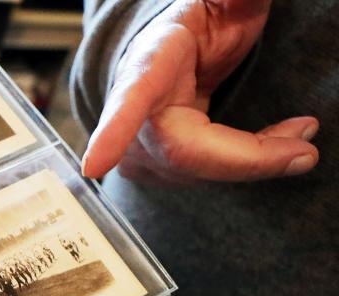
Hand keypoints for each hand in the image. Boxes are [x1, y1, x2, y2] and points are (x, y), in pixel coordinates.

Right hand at [82, 0, 318, 182]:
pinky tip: (276, 147)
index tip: (94, 165)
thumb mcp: (218, 5)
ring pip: (199, 172)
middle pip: (184, 153)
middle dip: (246, 158)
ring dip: (254, 160)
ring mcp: (139, 151)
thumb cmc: (191, 32)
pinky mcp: (156, 170)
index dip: (113, 133)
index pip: (129, 100)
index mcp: (146, 67)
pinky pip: (204, 176)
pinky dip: (244, 164)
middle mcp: (134, 118)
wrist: (165, 59)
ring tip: (298, 133)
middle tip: (304, 148)